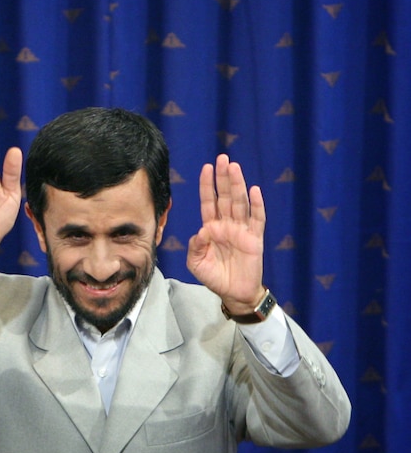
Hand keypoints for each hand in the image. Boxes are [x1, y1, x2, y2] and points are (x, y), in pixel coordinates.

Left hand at [186, 154, 265, 312]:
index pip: (209, 201)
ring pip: (240, 203)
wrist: (234, 294)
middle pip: (225, 197)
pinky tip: (254, 190)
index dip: (207, 185)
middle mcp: (226, 224)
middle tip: (223, 158)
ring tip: (235, 168)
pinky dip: (256, 204)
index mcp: (211, 228)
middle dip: (223, 178)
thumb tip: (201, 232)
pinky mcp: (255, 239)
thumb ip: (195, 247)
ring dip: (237, 185)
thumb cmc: (214, 277)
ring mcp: (241, 230)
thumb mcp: (196, 263)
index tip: (206, 168)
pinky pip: (257, 219)